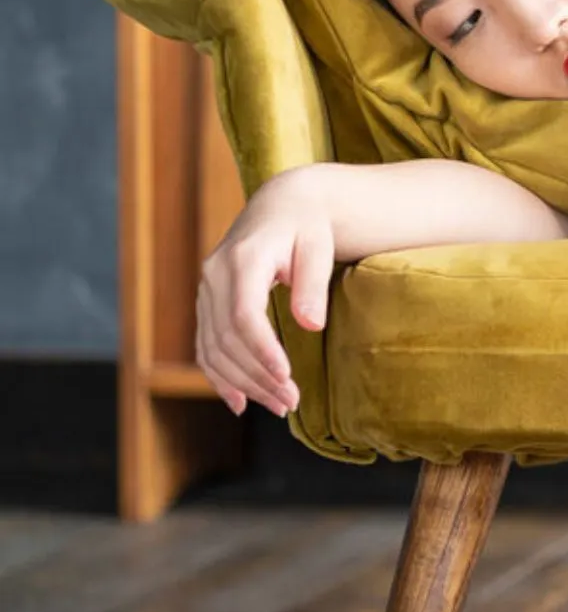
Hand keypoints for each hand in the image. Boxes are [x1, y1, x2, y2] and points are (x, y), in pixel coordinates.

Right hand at [196, 170, 334, 416]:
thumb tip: (311, 325)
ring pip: (213, 348)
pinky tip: (239, 403)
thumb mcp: (318, 247)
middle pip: (227, 338)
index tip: (285, 378)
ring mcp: (206, 289)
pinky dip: (218, 376)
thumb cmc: (307, 226)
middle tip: (291, 403)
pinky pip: (205, 345)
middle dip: (257, 376)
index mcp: (242, 259)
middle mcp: (214, 275)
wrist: (281, 206)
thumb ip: (312, 284)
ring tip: (279, 406)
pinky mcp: (207, 302)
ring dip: (243, 383)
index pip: (243, 315)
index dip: (261, 351)